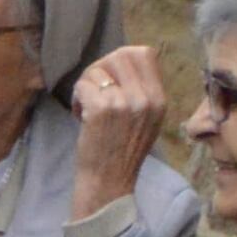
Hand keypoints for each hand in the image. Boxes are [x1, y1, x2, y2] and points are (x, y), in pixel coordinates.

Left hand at [65, 42, 169, 207]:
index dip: (121, 60)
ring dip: (86, 85)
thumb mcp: (147, 120)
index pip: (145, 53)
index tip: (111, 79)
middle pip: (120, 55)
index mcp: (160, 99)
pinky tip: (80, 116)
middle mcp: (146, 98)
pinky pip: (82, 86)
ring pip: (96, 70)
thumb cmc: (123, 152)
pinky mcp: (102, 110)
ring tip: (87, 108)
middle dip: (100, 68)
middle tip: (94, 90)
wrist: (109, 183)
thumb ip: (142, 91)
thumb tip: (122, 59)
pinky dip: (76, 98)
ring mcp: (124, 103)